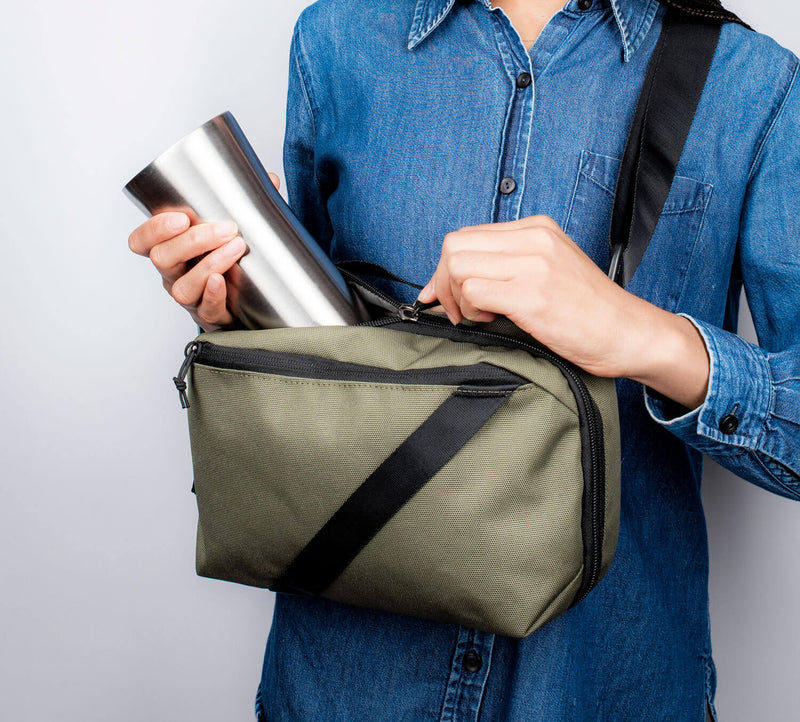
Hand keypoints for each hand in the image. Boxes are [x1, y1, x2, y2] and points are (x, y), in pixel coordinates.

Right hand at [128, 172, 280, 330]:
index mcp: (170, 249)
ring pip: (183, 287)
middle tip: (227, 228)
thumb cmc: (232, 259)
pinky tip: (222, 283)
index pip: (143, 241)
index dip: (153, 229)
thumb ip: (247, 205)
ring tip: (236, 248)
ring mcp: (190, 297)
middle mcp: (173, 274)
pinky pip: (205, 311)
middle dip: (193, 241)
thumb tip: (270, 179)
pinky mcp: (210, 316)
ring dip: (208, 265)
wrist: (251, 302)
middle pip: (163, 259)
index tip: (180, 218)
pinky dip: (212, 296)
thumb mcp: (233, 230)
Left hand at [417, 215, 709, 408]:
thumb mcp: (549, 270)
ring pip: (458, 266)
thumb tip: (447, 283)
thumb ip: (505, 266)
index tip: (443, 295)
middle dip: (443, 282)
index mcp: (536, 228)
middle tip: (457, 310)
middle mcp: (534, 238)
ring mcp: (534, 264)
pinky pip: (474, 292)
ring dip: (457, 298)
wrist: (630, 333)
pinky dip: (471, 311)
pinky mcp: (532, 294)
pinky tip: (492, 320)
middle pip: (454, 245)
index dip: (445, 268)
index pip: (466, 236)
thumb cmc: (589, 311)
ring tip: (480, 316)